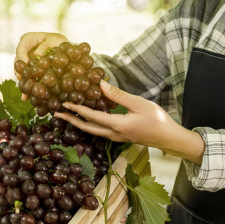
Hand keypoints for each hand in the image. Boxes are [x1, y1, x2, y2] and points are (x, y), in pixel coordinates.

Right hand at [14, 32, 68, 99]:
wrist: (64, 50)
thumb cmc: (59, 41)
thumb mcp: (55, 40)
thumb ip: (46, 45)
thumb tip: (38, 54)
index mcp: (28, 40)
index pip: (22, 46)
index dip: (21, 54)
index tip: (25, 62)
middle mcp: (24, 52)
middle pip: (18, 61)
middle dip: (19, 70)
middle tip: (20, 77)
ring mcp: (26, 63)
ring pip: (21, 72)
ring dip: (22, 81)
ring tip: (22, 90)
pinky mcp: (30, 72)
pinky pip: (27, 79)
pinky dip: (27, 88)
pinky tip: (25, 97)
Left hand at [54, 80, 204, 164]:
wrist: (168, 138)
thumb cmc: (157, 119)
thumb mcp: (139, 103)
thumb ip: (118, 96)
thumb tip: (100, 85)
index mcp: (117, 126)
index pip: (92, 117)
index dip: (77, 109)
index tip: (64, 103)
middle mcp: (113, 134)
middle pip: (86, 128)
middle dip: (70, 120)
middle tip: (56, 113)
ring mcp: (115, 137)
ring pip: (92, 131)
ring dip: (78, 122)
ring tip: (67, 114)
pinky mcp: (119, 137)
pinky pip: (99, 130)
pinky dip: (89, 123)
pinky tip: (87, 117)